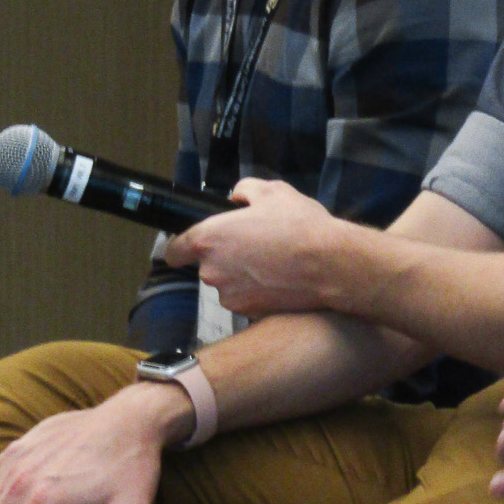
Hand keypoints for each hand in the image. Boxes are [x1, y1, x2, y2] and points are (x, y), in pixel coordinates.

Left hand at [164, 178, 366, 316]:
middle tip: (254, 245)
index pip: (174, 251)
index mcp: (209, 239)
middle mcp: (211, 271)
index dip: (182, 247)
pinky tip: (279, 280)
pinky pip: (245, 299)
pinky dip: (256, 292)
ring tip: (271, 263)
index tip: (194, 246)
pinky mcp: (248, 313)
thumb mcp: (273, 191)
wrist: (329, 265)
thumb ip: (245, 190)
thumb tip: (236, 197)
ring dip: (240, 276)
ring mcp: (229, 296)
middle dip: (224, 257)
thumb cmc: (298, 224)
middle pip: (206, 266)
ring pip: (227, 284)